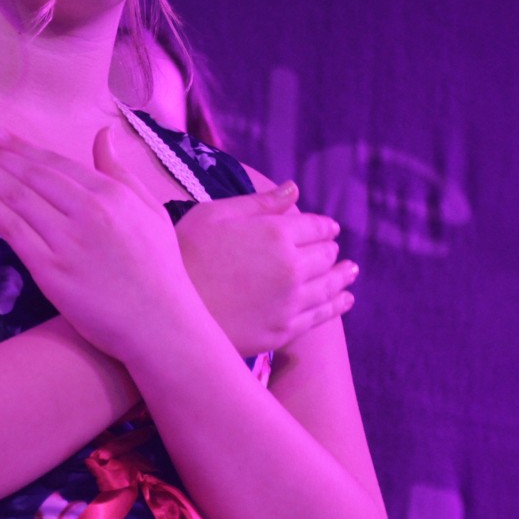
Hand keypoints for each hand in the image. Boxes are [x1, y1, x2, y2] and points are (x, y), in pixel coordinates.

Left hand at [0, 127, 198, 362]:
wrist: (160, 324)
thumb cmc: (160, 269)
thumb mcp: (150, 210)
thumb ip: (121, 171)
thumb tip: (103, 134)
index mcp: (111, 194)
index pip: (57, 164)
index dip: (23, 149)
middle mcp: (88, 211)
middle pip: (31, 176)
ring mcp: (67, 240)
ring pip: (17, 198)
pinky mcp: (51, 270)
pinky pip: (13, 230)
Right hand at [176, 182, 356, 355]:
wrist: (168, 308)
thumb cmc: (185, 252)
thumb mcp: (214, 214)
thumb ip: (259, 202)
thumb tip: (294, 189)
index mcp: (276, 233)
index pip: (315, 227)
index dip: (323, 226)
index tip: (328, 229)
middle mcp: (291, 267)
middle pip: (325, 255)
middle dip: (329, 249)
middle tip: (331, 249)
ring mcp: (290, 302)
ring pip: (330, 286)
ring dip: (343, 276)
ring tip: (350, 271)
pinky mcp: (284, 330)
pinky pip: (322, 315)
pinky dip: (338, 305)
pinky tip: (344, 300)